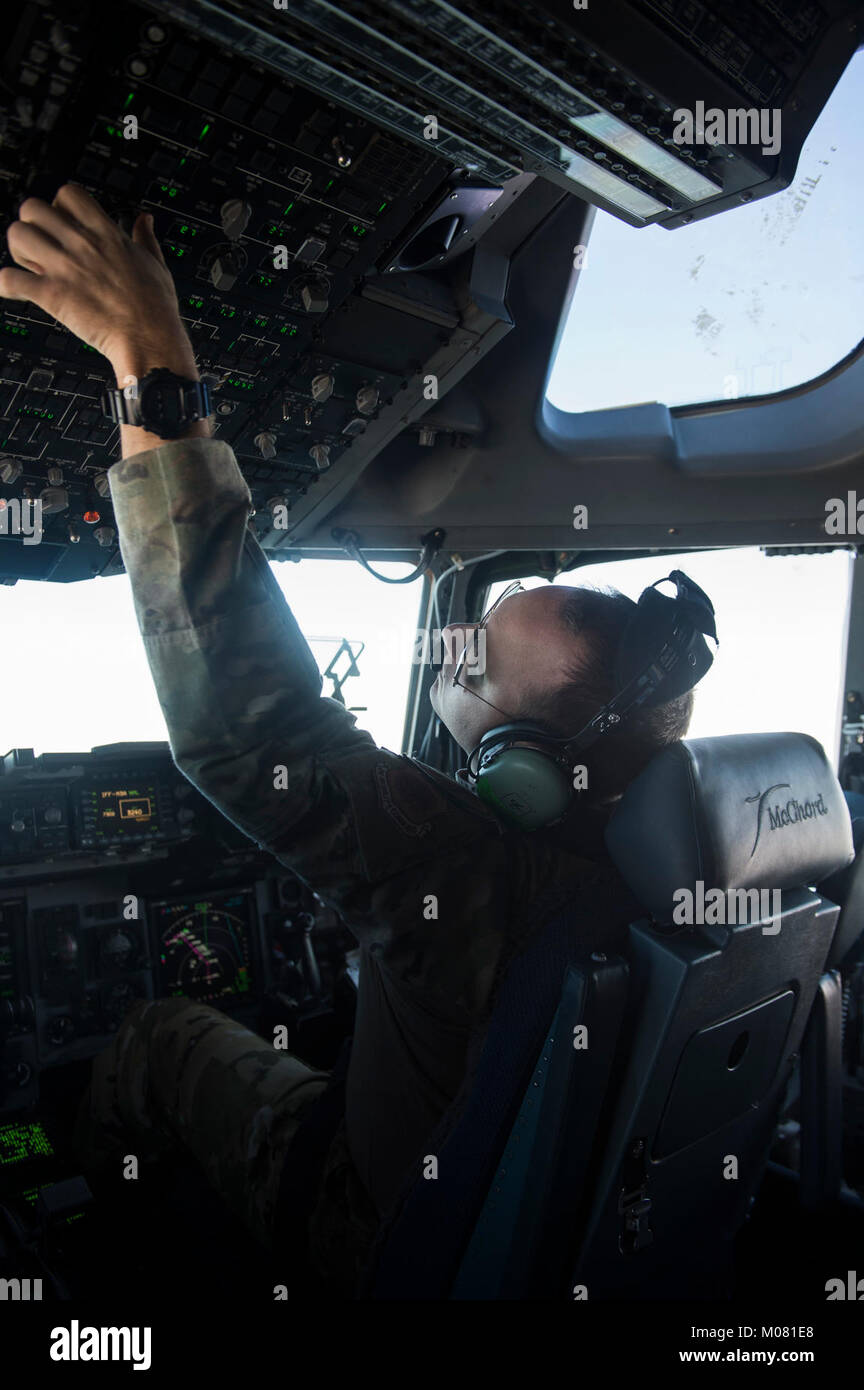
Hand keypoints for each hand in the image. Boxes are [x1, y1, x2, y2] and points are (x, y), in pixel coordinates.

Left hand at [0, 184, 195, 377]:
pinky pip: (8, 279)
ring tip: (30, 266)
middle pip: (33, 207)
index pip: (68, 194)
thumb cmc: (156, 308)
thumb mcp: (155, 264)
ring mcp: (64, 268)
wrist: (150, 340)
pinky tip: (15, 291)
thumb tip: (144, 220)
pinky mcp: (51, 295)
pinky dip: (5, 285)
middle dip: (32, 225)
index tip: (63, 224)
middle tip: (41, 246)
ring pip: (16, 234)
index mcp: (106, 233)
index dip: (59, 206)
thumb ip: (145, 238)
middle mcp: (81, 244)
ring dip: (17, 250)